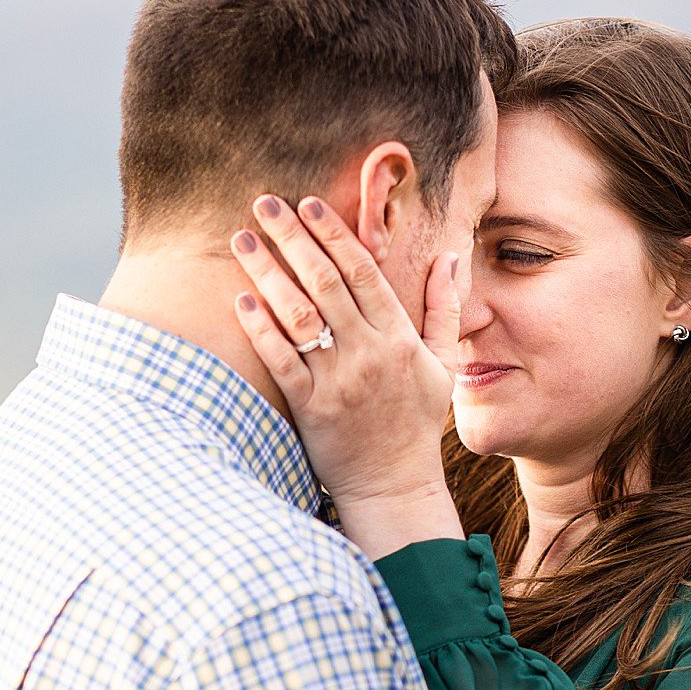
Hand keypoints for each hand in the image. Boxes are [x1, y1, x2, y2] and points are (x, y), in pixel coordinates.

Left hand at [230, 196, 466, 558]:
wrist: (395, 486)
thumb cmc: (416, 424)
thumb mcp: (444, 365)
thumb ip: (445, 310)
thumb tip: (450, 260)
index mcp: (399, 338)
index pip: (364, 272)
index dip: (334, 234)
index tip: (309, 203)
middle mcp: (369, 353)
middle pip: (326, 282)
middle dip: (293, 238)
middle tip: (265, 203)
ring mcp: (339, 380)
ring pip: (299, 314)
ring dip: (268, 272)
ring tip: (242, 239)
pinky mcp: (312, 408)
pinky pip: (281, 359)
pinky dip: (260, 328)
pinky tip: (240, 298)